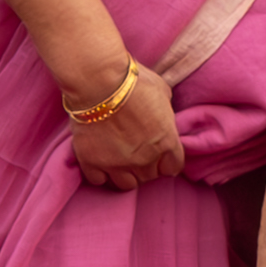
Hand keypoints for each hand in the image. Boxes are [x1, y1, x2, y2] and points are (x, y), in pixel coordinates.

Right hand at [66, 56, 181, 188]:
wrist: (99, 81)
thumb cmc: (134, 81)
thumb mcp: (162, 93)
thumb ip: (165, 112)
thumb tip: (163, 116)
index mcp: (166, 141)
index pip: (173, 168)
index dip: (166, 162)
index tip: (159, 155)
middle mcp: (144, 158)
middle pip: (150, 177)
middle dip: (146, 167)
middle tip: (137, 152)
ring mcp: (117, 163)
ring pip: (127, 185)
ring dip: (126, 174)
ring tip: (120, 160)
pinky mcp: (92, 162)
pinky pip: (98, 180)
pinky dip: (100, 174)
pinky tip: (100, 160)